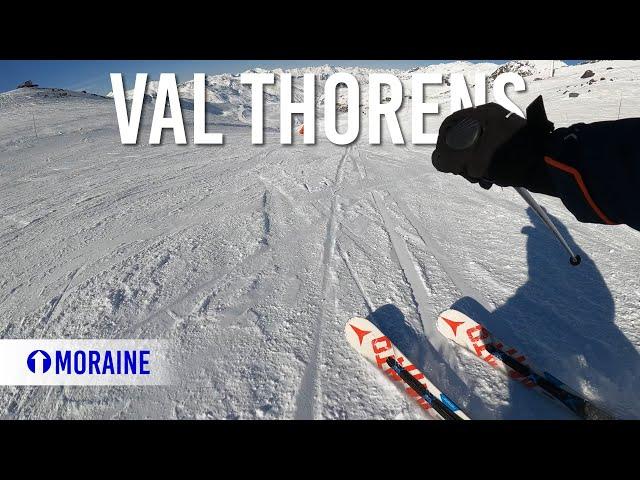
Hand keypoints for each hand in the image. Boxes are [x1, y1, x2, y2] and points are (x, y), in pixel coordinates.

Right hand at [431, 96, 555, 195]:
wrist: (548, 167)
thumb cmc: (512, 159)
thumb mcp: (475, 160)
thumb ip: (448, 160)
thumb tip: (439, 161)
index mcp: (483, 115)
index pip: (450, 125)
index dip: (443, 146)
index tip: (447, 164)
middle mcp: (491, 120)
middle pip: (460, 140)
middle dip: (460, 161)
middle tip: (467, 174)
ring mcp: (500, 133)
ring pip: (473, 152)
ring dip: (472, 169)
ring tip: (481, 180)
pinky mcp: (508, 147)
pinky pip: (487, 157)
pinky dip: (484, 170)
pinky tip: (490, 180)